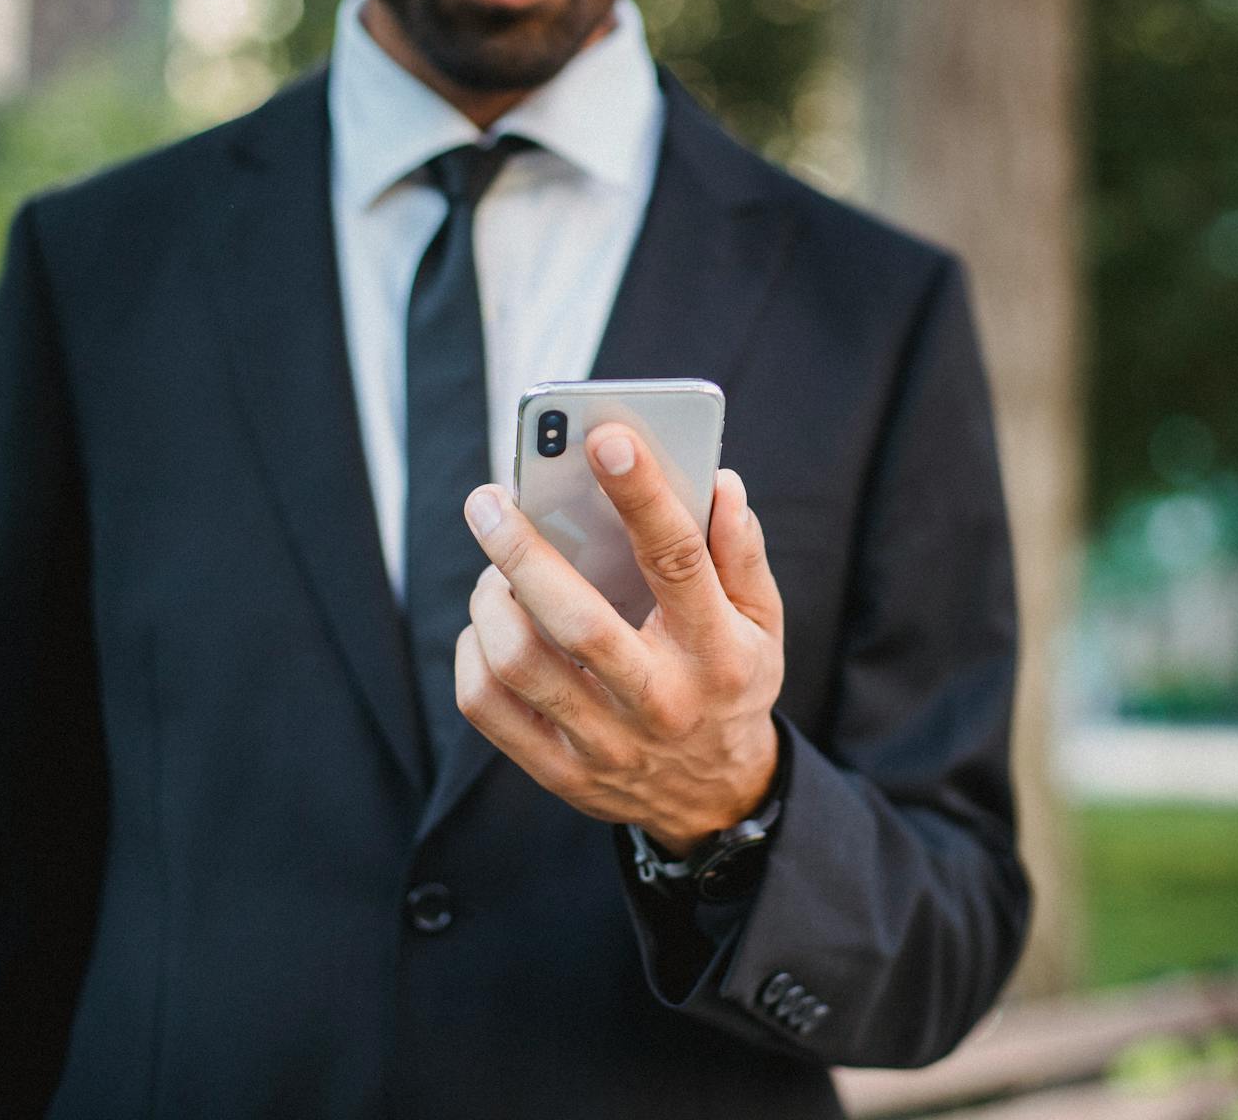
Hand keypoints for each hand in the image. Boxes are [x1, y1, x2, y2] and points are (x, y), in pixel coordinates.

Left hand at [457, 424, 784, 854]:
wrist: (716, 800)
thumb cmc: (731, 685)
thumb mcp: (763, 624)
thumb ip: (741, 553)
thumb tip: (719, 482)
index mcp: (717, 653)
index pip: (679, 562)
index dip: (643, 495)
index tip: (606, 438)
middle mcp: (661, 702)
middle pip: (579, 623)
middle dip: (524, 552)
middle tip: (490, 501)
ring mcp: (606, 745)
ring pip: (521, 666)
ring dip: (492, 601)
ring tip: (493, 569)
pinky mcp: (559, 772)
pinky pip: (488, 708)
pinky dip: (473, 652)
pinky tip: (489, 623)